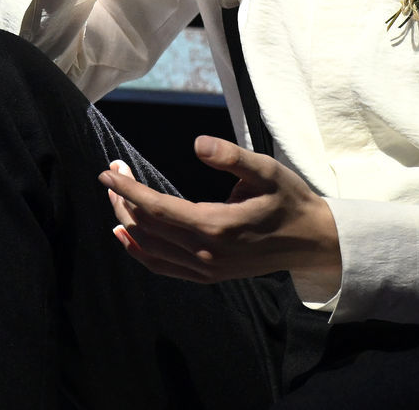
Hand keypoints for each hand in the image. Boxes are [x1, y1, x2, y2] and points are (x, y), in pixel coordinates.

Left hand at [99, 138, 341, 296]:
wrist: (310, 241)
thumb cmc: (289, 199)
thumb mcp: (266, 169)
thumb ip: (231, 156)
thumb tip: (197, 143)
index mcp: (216, 226)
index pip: (157, 209)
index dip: (129, 191)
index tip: (108, 172)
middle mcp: (206, 253)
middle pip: (148, 228)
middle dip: (123, 200)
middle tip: (112, 173)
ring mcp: (206, 269)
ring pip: (151, 249)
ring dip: (127, 223)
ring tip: (114, 198)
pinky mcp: (208, 275)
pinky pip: (163, 266)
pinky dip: (140, 251)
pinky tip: (126, 236)